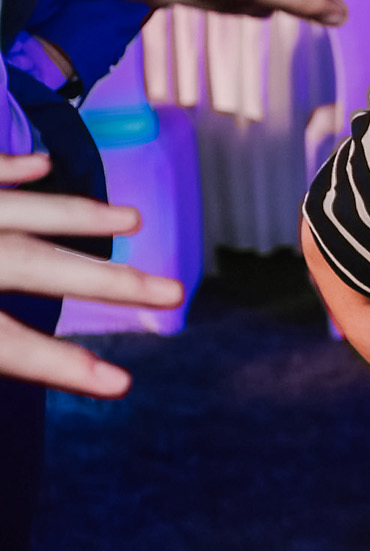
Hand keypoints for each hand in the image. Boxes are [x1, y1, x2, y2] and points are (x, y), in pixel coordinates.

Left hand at [0, 152, 177, 396]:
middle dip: (111, 281)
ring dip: (81, 215)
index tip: (122, 385)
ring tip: (133, 220)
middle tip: (173, 292)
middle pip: (37, 266)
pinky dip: (14, 167)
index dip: (64, 364)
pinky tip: (42, 165)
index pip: (10, 345)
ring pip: (20, 209)